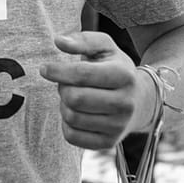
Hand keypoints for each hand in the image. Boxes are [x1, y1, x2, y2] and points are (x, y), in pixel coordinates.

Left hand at [39, 31, 151, 149]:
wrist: (138, 101)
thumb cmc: (114, 68)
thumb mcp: (105, 47)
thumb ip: (82, 40)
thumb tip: (58, 41)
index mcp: (124, 75)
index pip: (82, 74)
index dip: (57, 71)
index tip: (45, 69)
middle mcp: (125, 103)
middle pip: (74, 98)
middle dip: (63, 88)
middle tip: (67, 84)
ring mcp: (118, 126)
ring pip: (72, 118)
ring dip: (65, 105)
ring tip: (75, 97)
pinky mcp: (108, 142)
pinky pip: (72, 136)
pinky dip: (67, 124)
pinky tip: (77, 113)